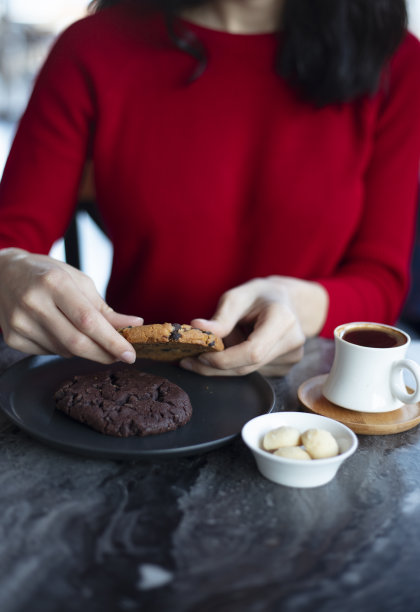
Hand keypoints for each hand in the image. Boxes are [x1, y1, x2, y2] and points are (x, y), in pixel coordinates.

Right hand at [0, 248, 141, 362]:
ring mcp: (20, 322)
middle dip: (104, 354)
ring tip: (84, 333)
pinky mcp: (13, 338)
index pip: (88, 320)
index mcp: (54, 283)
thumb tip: (134, 325)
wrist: (3, 274)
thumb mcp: (78, 281)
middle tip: (120, 356)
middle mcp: (34, 302)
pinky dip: (63, 348)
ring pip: (64, 351)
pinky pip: (49, 352)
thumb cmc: (47, 275)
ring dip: (84, 349)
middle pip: (76, 342)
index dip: (112, 341)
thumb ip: (104, 308)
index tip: (130, 354)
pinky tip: (59, 332)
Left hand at [181, 276, 327, 375]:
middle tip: (189, 361)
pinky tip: (234, 349)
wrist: (287, 302)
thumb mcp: (237, 297)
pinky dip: (236, 364)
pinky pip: (253, 372)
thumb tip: (198, 329)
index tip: (199, 355)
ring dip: (224, 365)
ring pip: (248, 372)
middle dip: (215, 367)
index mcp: (283, 319)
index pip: (252, 352)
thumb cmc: (259, 296)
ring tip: (215, 347)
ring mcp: (292, 357)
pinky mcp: (285, 367)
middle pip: (247, 367)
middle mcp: (292, 342)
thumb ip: (220, 317)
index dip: (223, 359)